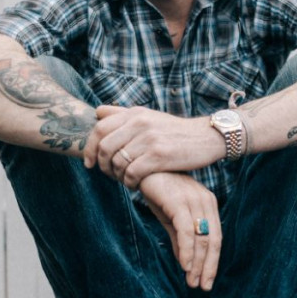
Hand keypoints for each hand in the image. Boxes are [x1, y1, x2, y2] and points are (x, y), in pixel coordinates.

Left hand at [83, 105, 223, 187]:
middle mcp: (140, 123)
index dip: (89, 147)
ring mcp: (149, 139)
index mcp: (135, 113)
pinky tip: (135, 185)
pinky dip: (129, 182)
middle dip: (101, 165)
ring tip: (124, 180)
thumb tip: (97, 113)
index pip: (99, 128)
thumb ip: (123, 114)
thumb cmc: (175, 131)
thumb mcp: (149, 115)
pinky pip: (132, 173)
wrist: (207, 137)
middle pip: (105, 147)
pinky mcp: (159, 155)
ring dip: (116, 176)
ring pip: (117, 162)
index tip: (89, 163)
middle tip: (107, 174)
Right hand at [139, 172, 220, 290]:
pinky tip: (185, 265)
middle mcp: (205, 201)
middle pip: (213, 240)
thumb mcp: (170, 218)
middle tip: (202, 287)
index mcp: (207, 204)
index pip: (215, 238)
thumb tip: (185, 263)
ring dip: (198, 263)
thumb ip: (180, 238)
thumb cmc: (157, 190)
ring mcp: (193, 200)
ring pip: (202, 238)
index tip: (206, 281)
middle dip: (207, 266)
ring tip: (192, 281)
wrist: (140, 167)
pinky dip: (187, 250)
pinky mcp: (179, 201)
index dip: (212, 262)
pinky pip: (186, 230)